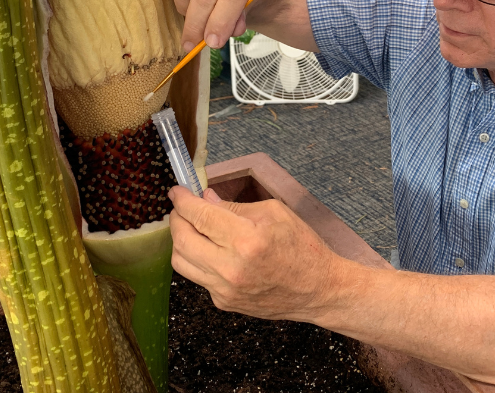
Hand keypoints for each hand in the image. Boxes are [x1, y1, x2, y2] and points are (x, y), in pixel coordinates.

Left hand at [167, 185, 338, 320]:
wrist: (318, 289)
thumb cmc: (302, 248)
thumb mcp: (274, 213)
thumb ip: (234, 207)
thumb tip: (206, 198)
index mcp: (246, 240)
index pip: (199, 216)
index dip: (183, 201)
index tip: (178, 192)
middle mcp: (231, 268)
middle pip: (182, 240)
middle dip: (176, 219)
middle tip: (182, 208)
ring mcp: (225, 289)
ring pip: (181, 262)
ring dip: (181, 240)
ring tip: (193, 228)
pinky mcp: (224, 302)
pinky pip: (198, 276)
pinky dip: (199, 259)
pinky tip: (213, 250)